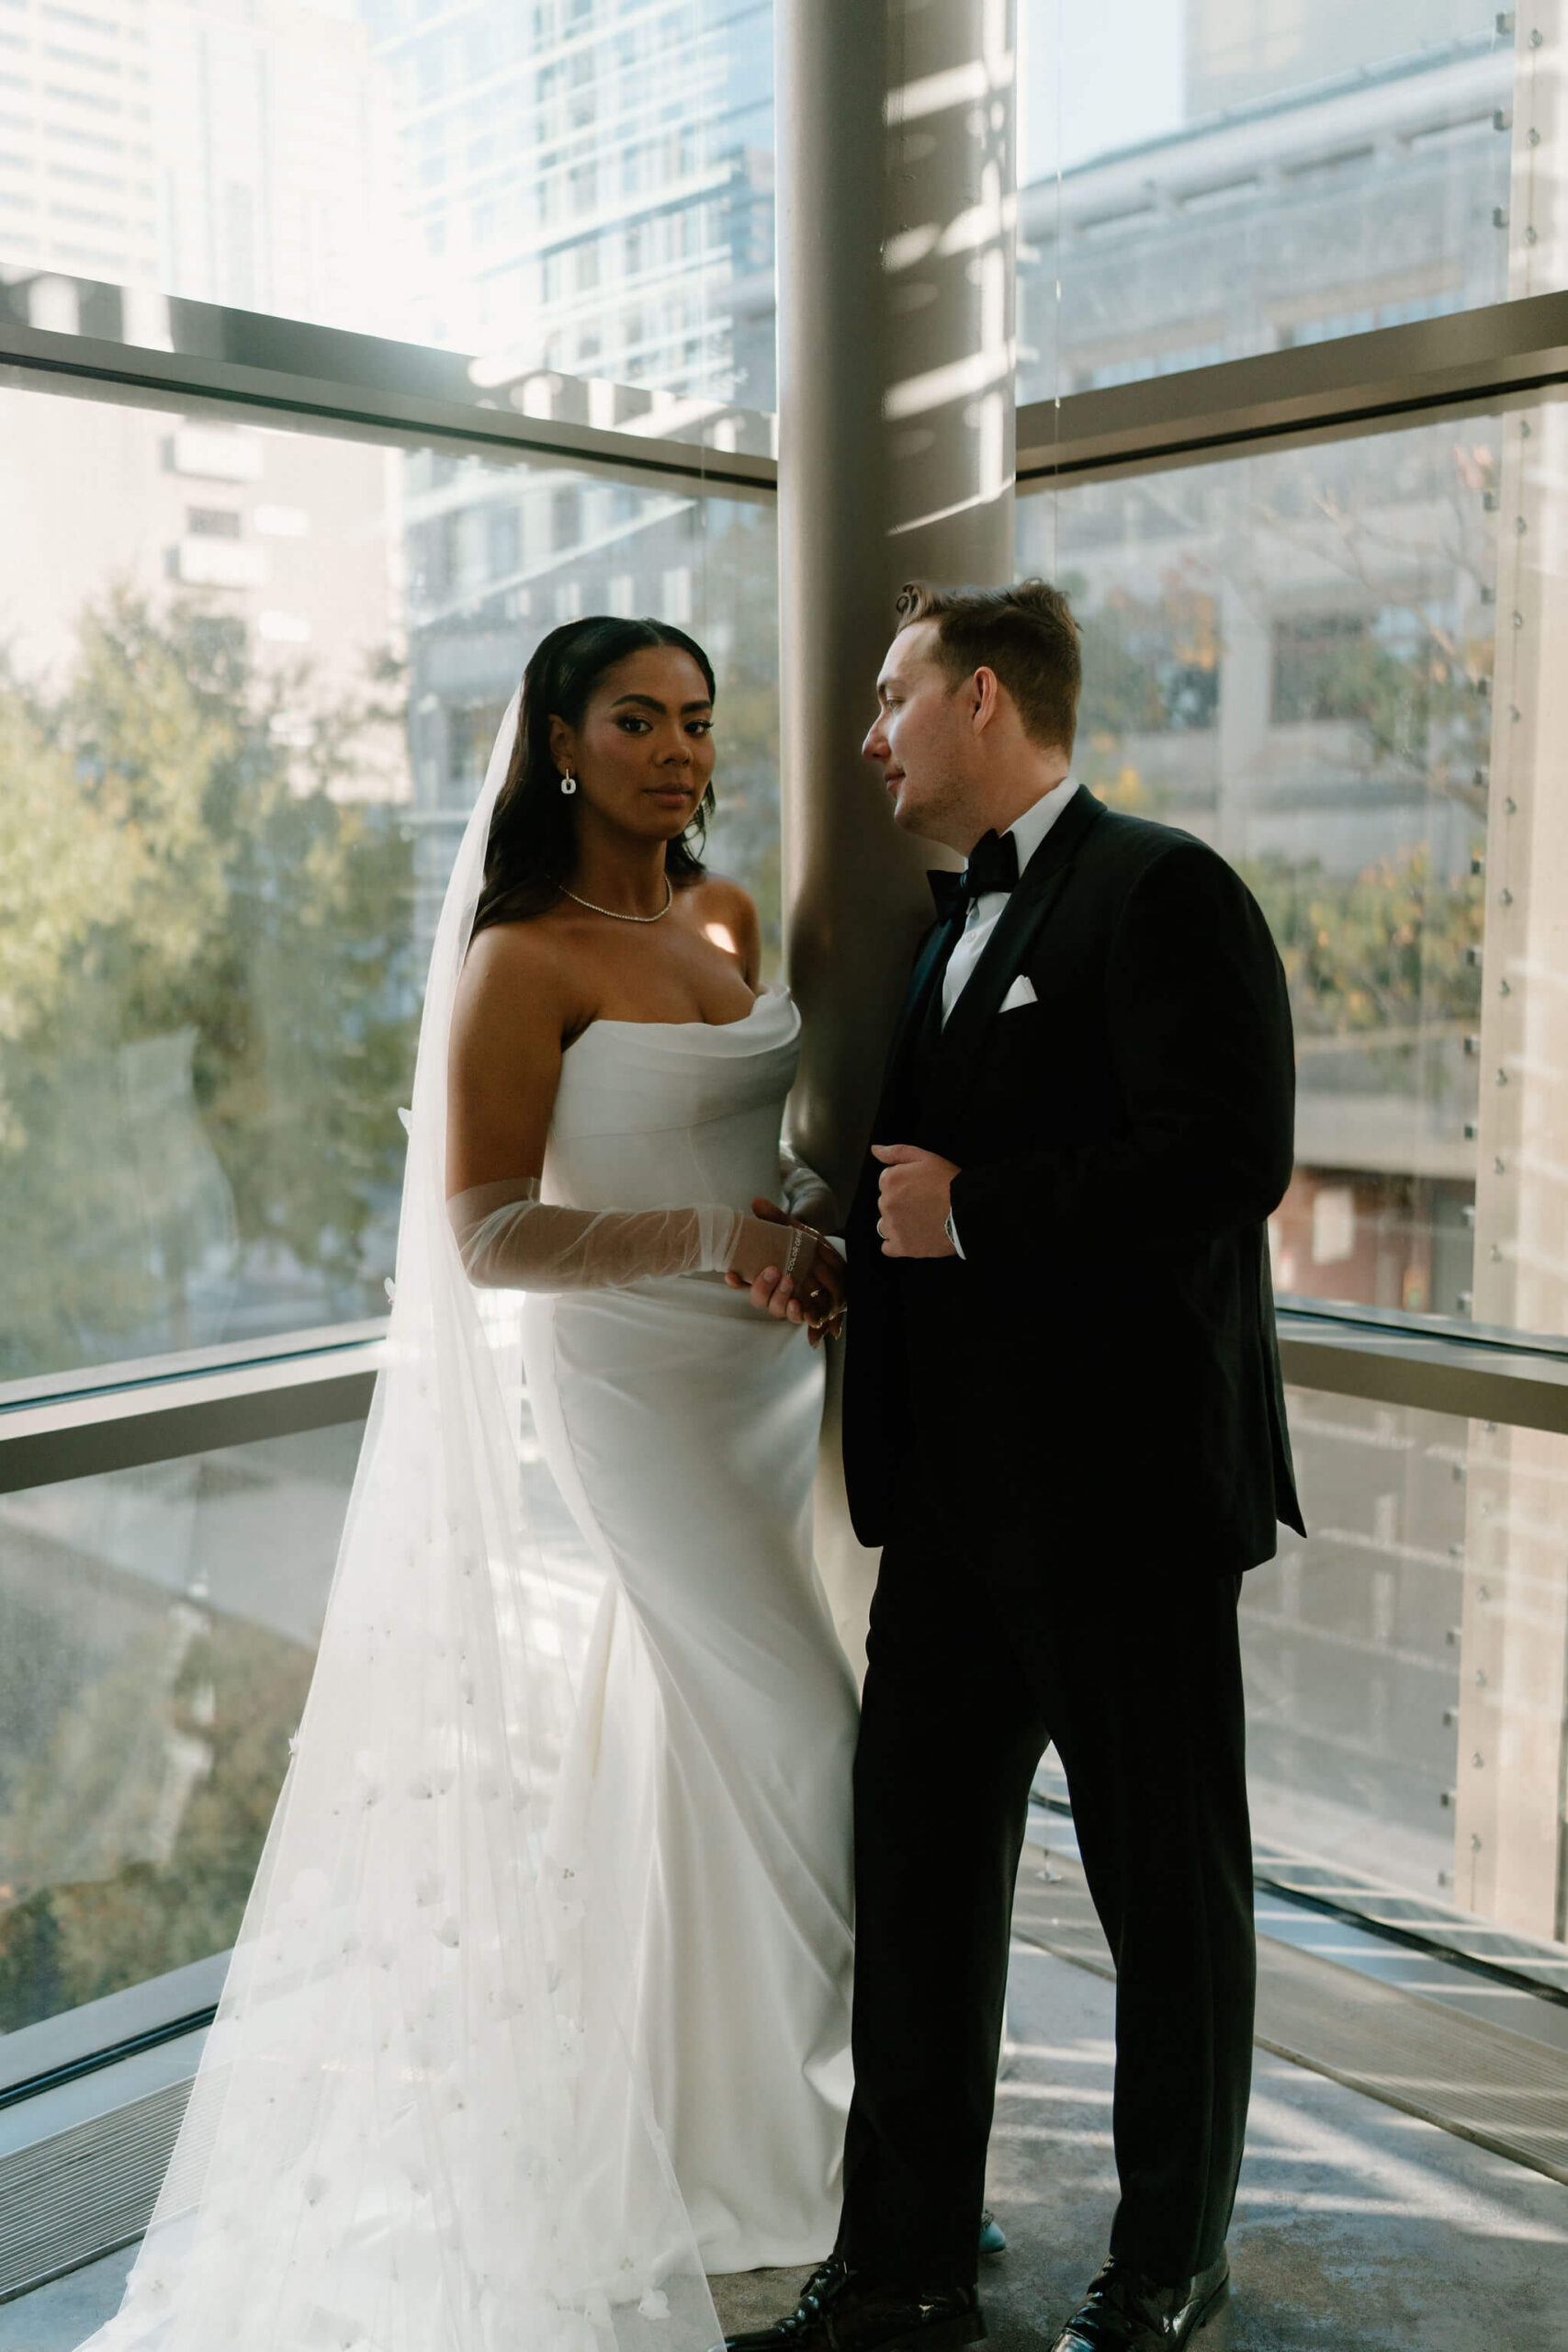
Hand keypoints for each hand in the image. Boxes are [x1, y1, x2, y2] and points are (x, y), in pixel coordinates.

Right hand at [726, 1198, 846, 1344]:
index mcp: (766, 1275)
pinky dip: (802, 1317)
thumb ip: (775, 1218)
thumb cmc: (808, 1247)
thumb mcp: (793, 1230)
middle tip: (773, 1272)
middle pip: (760, 1300)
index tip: (730, 1274)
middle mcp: (775, 1293)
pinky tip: (804, 1310)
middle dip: (763, 1288)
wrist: (835, 1261)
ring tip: (790, 1287)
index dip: (736, 1281)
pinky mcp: (810, 1310)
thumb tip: (757, 1202)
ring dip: (782, 1301)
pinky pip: (803, 1320)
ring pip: (779, 1310)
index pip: (743, 1282)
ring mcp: (791, 1303)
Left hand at [871, 1143, 959, 1257]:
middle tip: (925, 1204)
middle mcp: (886, 1203)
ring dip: (899, 1223)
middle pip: (887, 1203)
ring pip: (886, 1224)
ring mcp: (892, 1227)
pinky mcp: (901, 1247)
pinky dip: (897, 1243)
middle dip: (901, 1203)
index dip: (905, 1184)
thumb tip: (875, 1150)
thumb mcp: (925, 1157)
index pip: (888, 1182)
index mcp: (889, 1181)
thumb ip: (896, 1152)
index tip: (921, 1188)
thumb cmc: (949, 1182)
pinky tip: (913, 1237)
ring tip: (922, 1220)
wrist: (968, 1211)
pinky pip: (888, 1247)